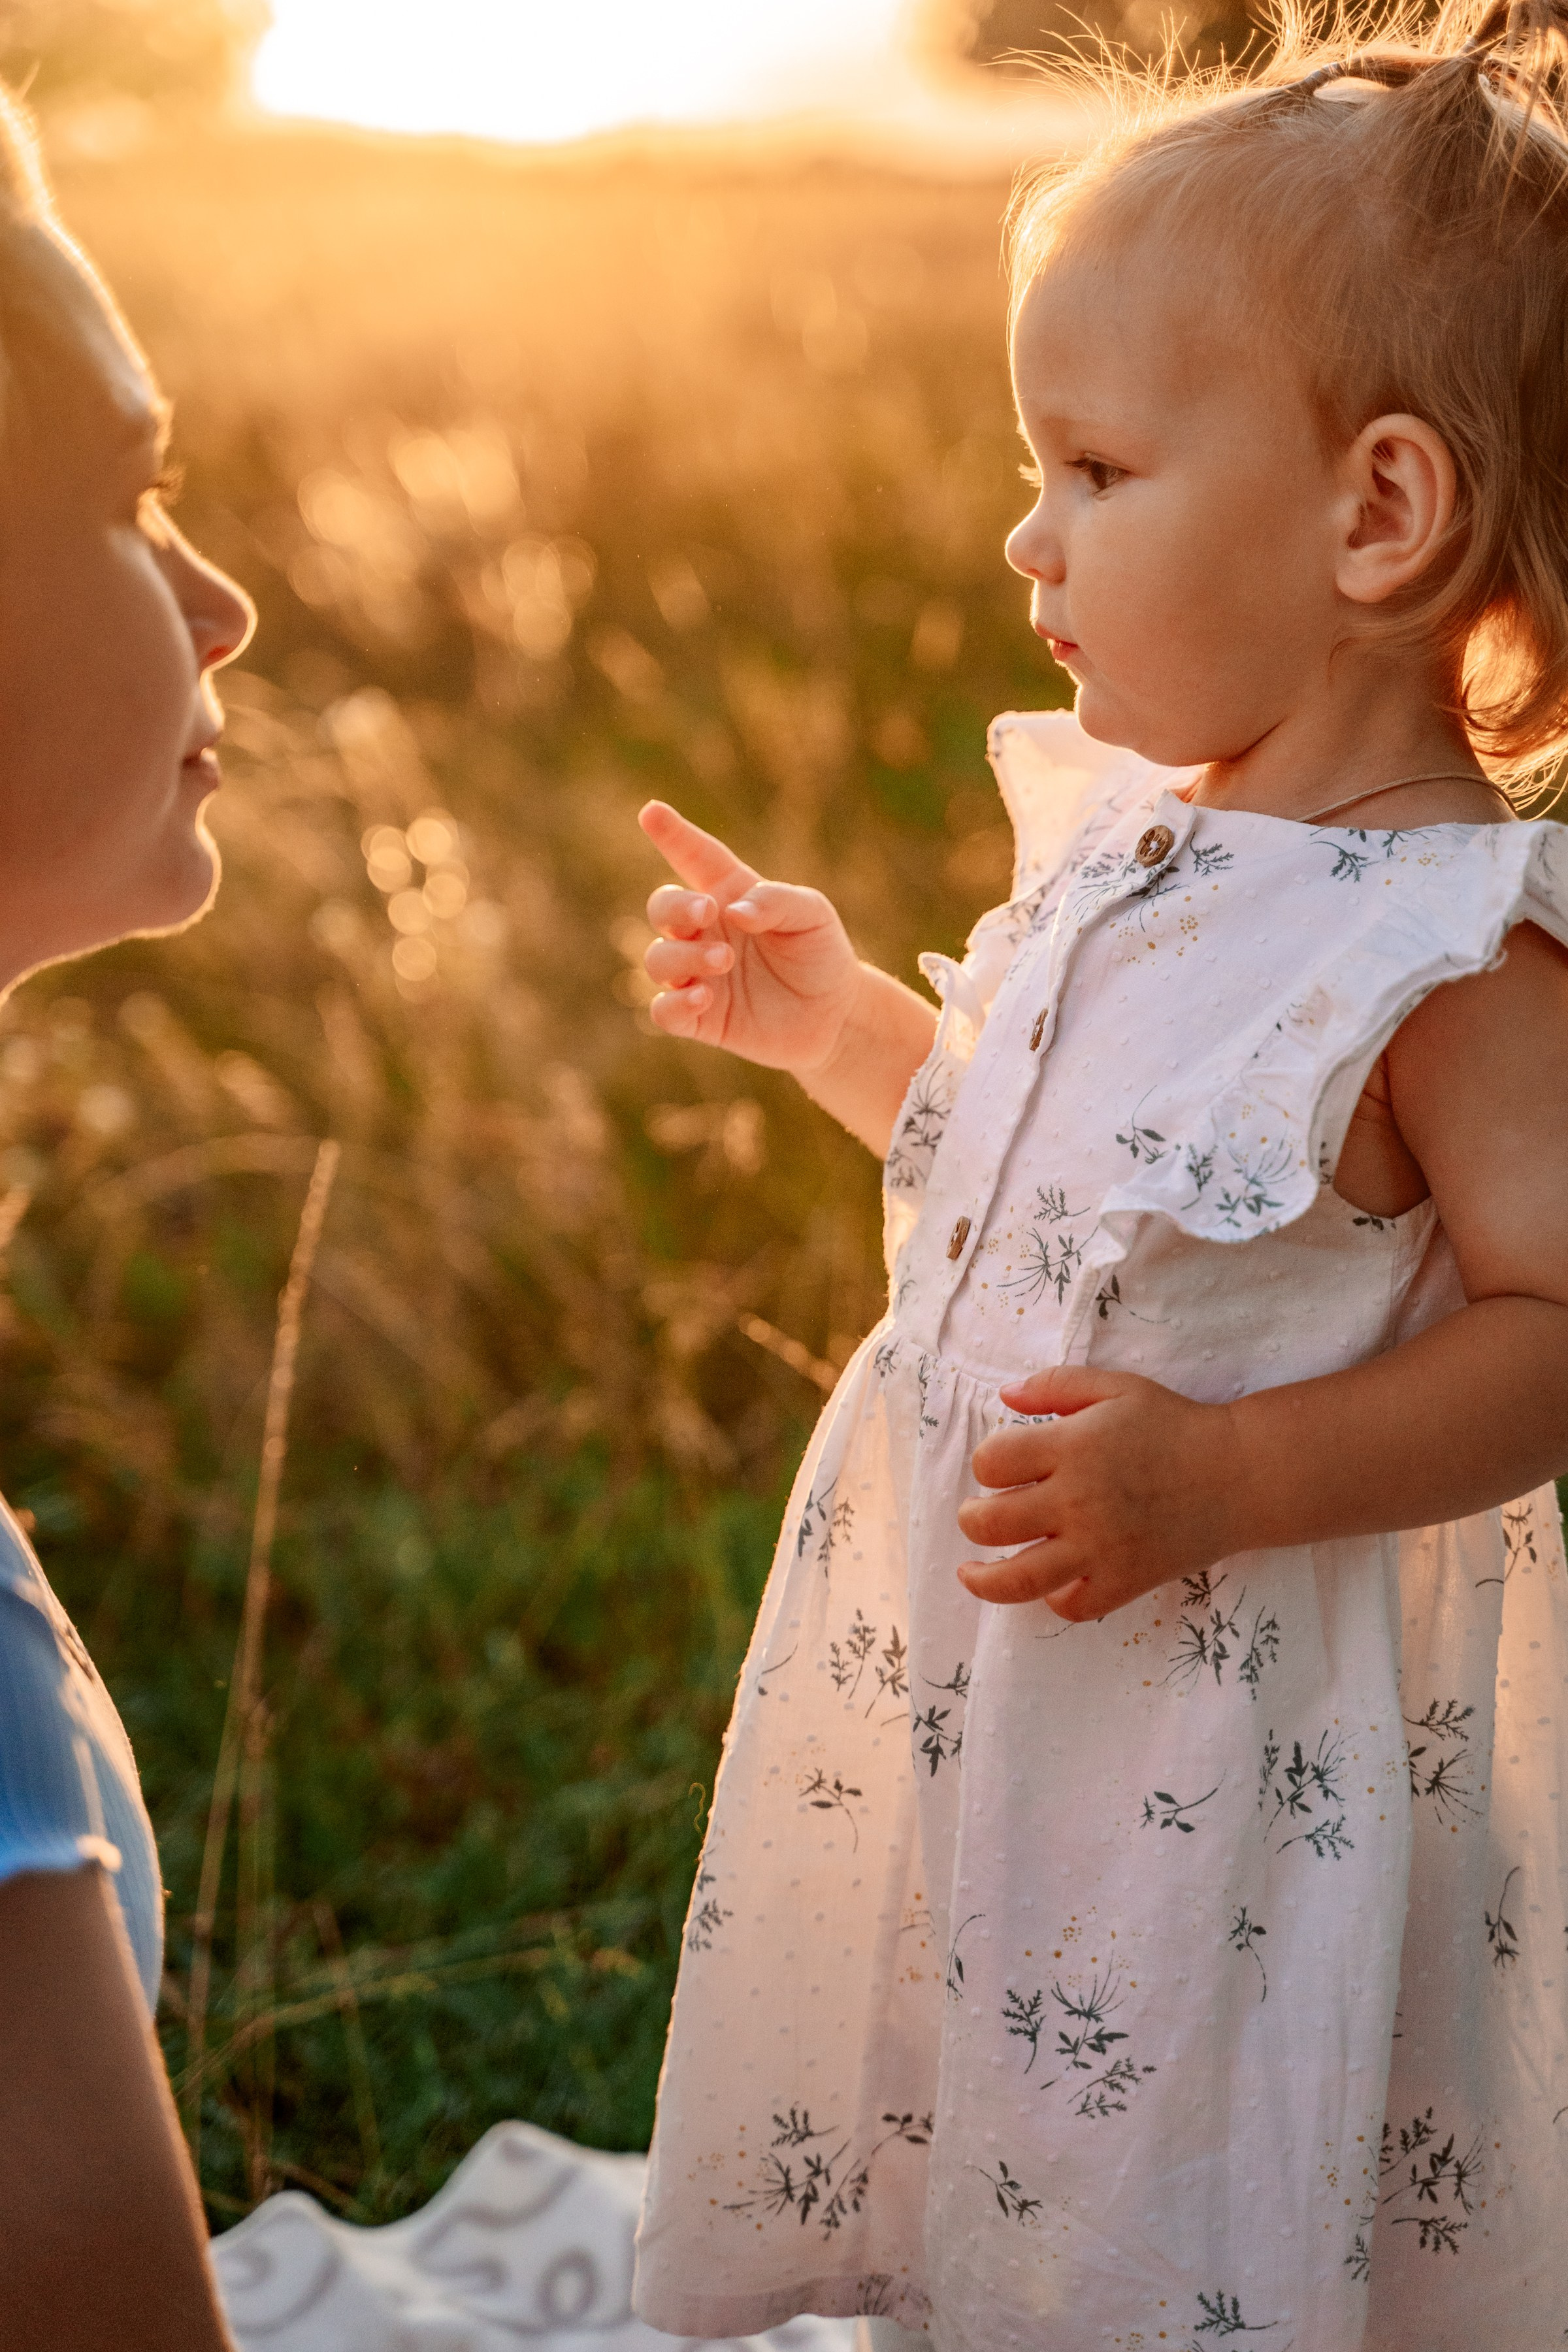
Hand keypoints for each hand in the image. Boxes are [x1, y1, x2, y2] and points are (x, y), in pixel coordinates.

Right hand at [639, 801, 862, 1075]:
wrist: (835, 1014)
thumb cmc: (821, 953)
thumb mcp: (813, 915)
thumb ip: (776, 902)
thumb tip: (733, 911)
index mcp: (729, 895)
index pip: (694, 858)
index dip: (672, 835)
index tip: (651, 811)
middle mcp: (706, 932)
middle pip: (662, 908)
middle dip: (675, 906)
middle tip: (709, 912)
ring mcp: (698, 974)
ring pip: (658, 960)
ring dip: (683, 957)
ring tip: (723, 962)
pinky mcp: (700, 1017)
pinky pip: (663, 1011)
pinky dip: (674, 1003)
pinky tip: (703, 997)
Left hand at [955, 1366, 1243, 1617]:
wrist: (1238, 1474)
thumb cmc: (1173, 1425)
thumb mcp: (1115, 1387)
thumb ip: (1054, 1385)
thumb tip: (1004, 1394)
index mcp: (1072, 1446)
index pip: (992, 1462)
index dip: (986, 1463)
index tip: (999, 1466)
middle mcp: (1078, 1500)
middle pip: (990, 1523)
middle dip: (971, 1519)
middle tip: (977, 1514)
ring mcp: (1100, 1547)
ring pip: (1019, 1579)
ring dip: (984, 1579)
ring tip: (972, 1573)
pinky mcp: (1124, 1581)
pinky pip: (1072, 1606)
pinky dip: (1054, 1598)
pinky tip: (1048, 1582)